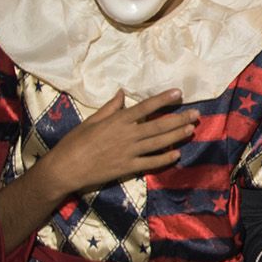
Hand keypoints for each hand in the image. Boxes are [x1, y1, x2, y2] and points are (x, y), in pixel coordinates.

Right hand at [38, 89, 197, 196]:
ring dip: (177, 136)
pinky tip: (177, 154)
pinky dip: (165, 159)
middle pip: (159, 125)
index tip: (178, 93)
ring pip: (159, 143)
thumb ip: (110, 108)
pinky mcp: (128, 168)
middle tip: (196, 114)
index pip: (145, 107)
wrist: (65, 169)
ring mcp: (129, 152)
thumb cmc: (74, 142)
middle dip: (179, 119)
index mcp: (117, 121)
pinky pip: (151, 163)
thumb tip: (122, 93)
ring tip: (191, 129)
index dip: (163, 100)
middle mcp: (127, 135)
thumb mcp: (91, 120)